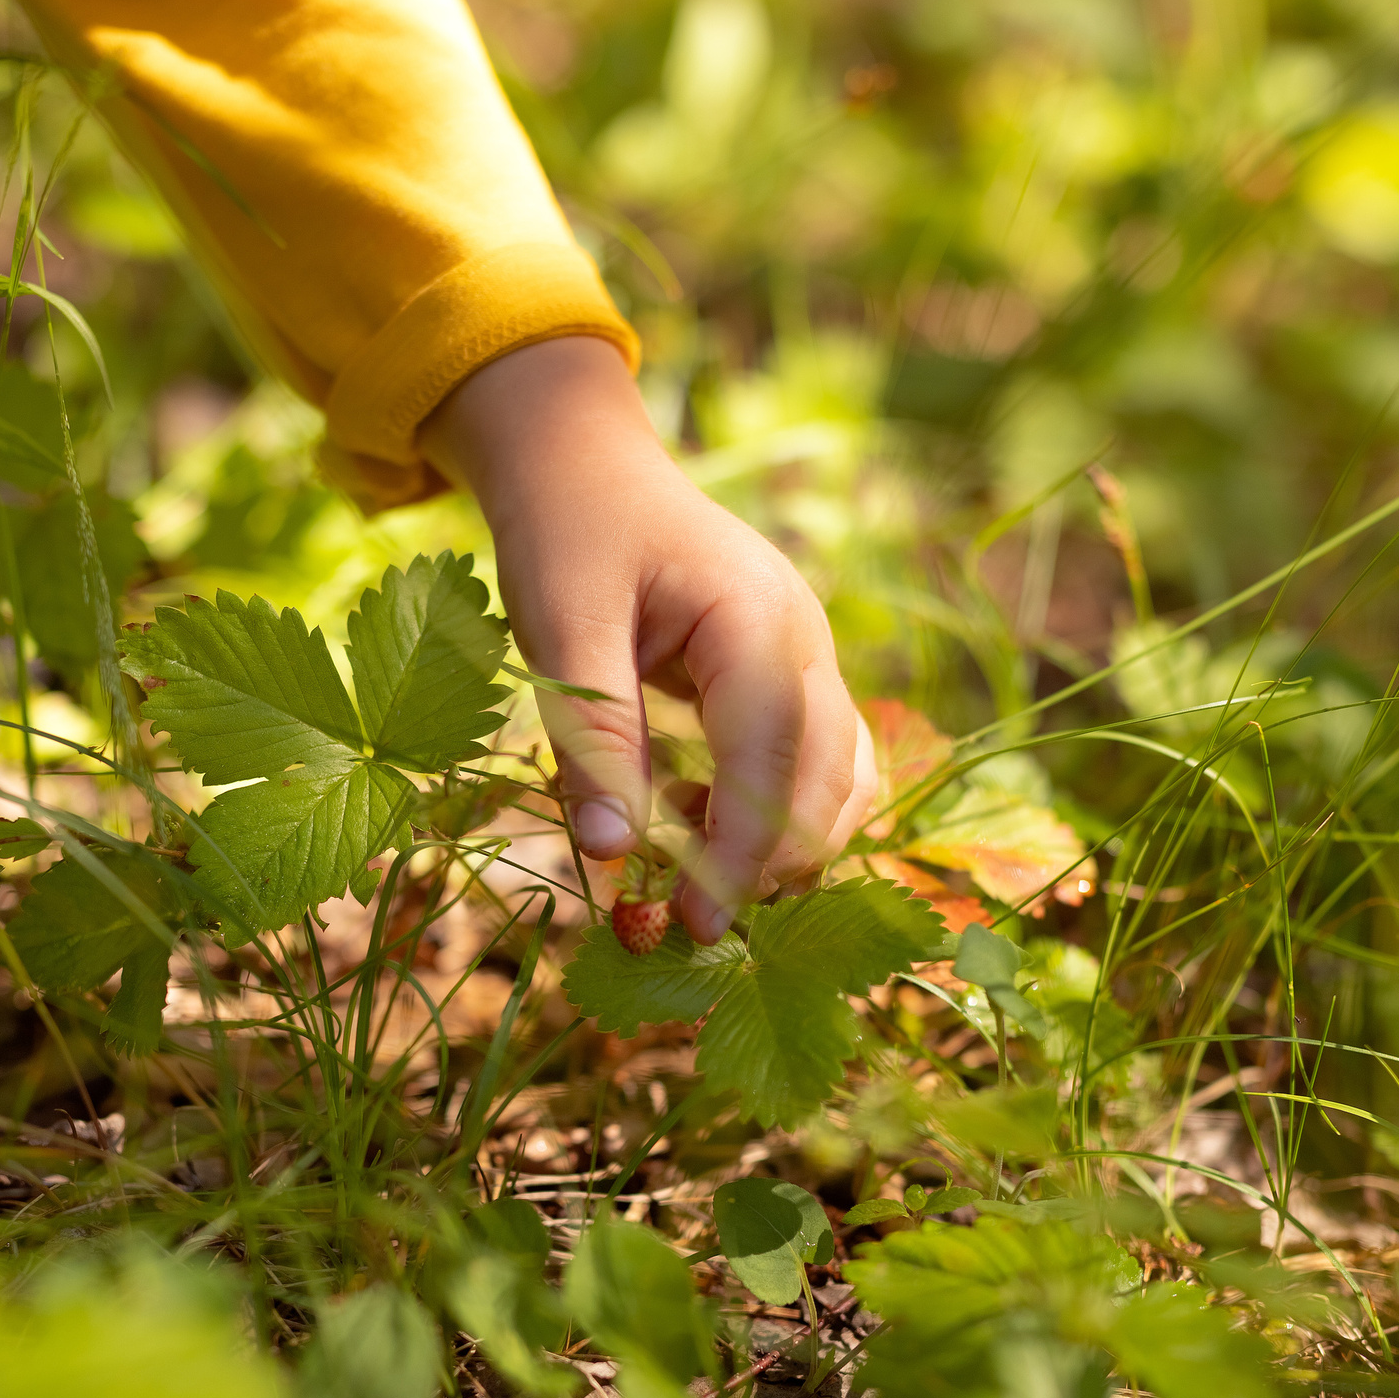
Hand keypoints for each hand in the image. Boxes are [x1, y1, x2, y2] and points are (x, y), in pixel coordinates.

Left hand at [421, 336, 875, 940]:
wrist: (585, 467)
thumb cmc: (568, 534)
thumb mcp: (560, 627)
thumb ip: (591, 736)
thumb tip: (612, 856)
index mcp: (758, 618)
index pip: (771, 756)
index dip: (739, 850)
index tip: (694, 924)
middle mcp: (806, 642)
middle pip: (826, 779)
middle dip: (767, 865)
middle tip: (686, 931)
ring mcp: (810, 663)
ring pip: (838, 782)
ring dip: (780, 848)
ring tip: (691, 891)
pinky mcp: (790, 684)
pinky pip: (810, 767)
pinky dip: (771, 817)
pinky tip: (694, 835)